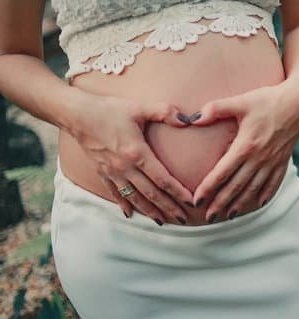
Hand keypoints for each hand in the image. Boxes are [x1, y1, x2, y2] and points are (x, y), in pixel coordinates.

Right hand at [69, 94, 192, 224]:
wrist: (76, 114)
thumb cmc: (109, 109)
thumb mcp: (140, 107)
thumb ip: (165, 112)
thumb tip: (188, 120)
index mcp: (137, 153)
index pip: (162, 179)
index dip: (178, 192)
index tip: (191, 202)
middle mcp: (125, 167)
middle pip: (151, 194)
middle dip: (168, 208)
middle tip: (183, 219)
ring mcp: (112, 172)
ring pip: (134, 198)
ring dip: (149, 211)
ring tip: (162, 221)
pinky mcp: (102, 172)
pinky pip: (115, 193)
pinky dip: (125, 204)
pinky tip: (131, 214)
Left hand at [191, 77, 298, 221]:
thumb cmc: (267, 100)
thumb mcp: (241, 101)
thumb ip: (216, 109)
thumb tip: (193, 118)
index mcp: (246, 145)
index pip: (222, 172)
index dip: (208, 188)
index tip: (197, 200)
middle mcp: (259, 158)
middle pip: (237, 186)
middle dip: (221, 203)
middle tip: (208, 218)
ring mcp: (273, 161)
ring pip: (254, 188)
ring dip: (241, 204)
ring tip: (229, 216)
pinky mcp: (283, 160)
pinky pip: (274, 183)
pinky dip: (266, 195)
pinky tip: (259, 204)